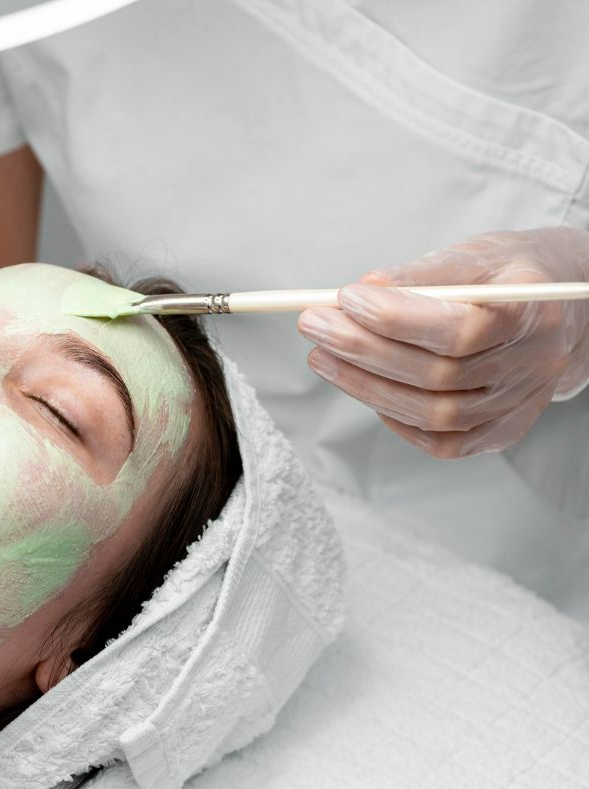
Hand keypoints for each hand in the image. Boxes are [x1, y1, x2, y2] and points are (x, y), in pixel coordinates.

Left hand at [297, 228, 588, 457]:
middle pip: (439, 375)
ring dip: (366, 386)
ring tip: (322, 355)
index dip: (397, 319)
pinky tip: (366, 388)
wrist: (563, 311)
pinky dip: (398, 419)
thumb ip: (423, 273)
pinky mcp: (502, 431)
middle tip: (314, 325)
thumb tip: (365, 289)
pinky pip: (443, 443)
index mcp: (533, 313)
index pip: (461, 329)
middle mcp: (533, 365)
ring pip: (434, 414)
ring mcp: (519, 404)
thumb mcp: (475, 256)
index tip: (345, 298)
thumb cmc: (507, 276)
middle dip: (364, 350)